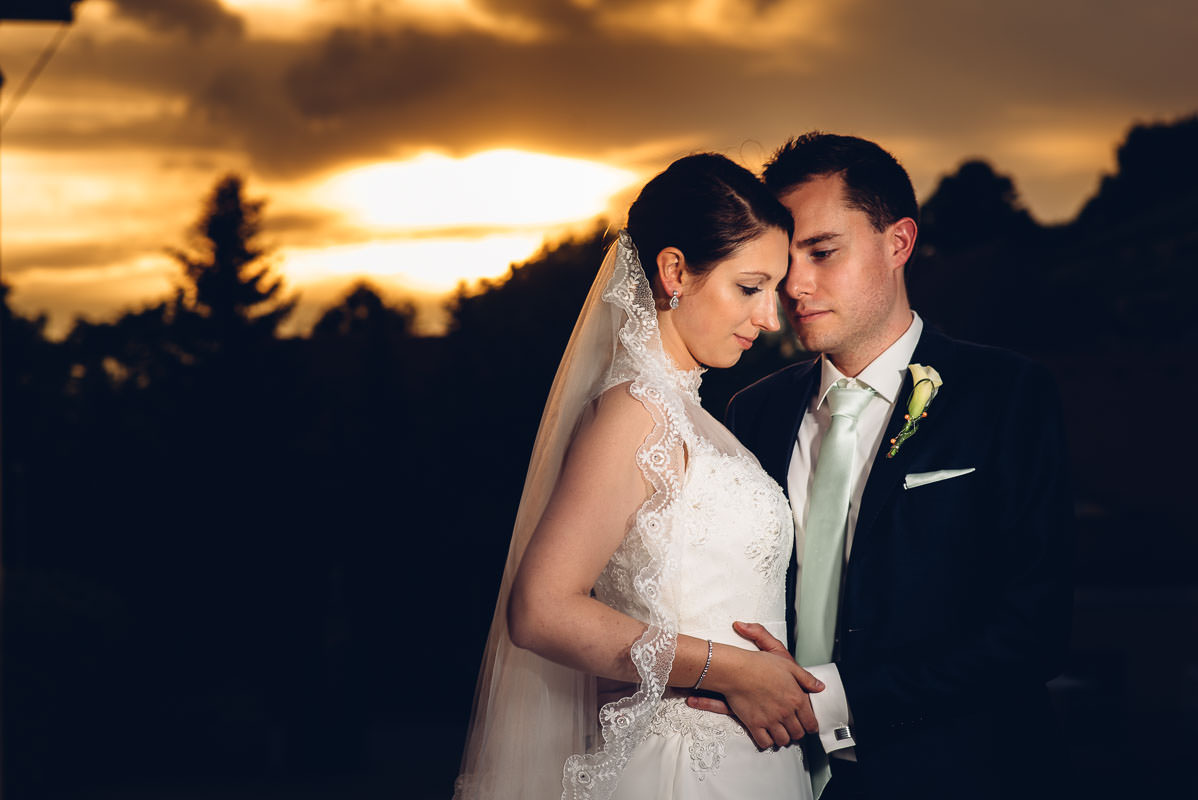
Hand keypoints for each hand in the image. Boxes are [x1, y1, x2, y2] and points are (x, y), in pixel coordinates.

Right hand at [688, 622, 823, 749]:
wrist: (737, 670)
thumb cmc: (760, 665)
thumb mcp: (788, 666)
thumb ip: (806, 679)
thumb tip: (820, 687)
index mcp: (796, 699)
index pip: (811, 723)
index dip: (811, 727)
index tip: (809, 727)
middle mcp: (785, 712)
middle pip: (798, 734)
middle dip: (797, 733)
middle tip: (793, 729)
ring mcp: (770, 720)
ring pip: (783, 740)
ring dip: (783, 738)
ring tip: (780, 733)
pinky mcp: (755, 724)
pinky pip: (765, 742)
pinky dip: (767, 742)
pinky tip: (766, 735)